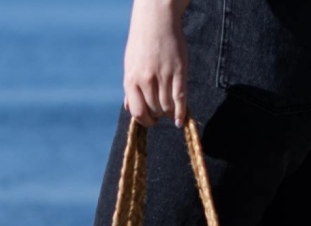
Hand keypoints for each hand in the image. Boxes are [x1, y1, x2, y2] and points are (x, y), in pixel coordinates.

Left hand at [123, 0, 190, 127]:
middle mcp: (146, 80)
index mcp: (131, 80)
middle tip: (161, 112)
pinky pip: (180, 98)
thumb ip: (130, 88)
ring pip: (167, 107)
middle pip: (154, 110)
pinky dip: (180, 113)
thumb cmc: (142, 43)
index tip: (151, 121)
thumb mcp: (130, 65)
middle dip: (158, 115)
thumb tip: (130, 109)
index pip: (138, 112)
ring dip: (168, 113)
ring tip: (169, 110)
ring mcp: (163, 76)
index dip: (145, 121)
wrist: (156, 19)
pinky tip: (179, 121)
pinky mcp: (179, 71)